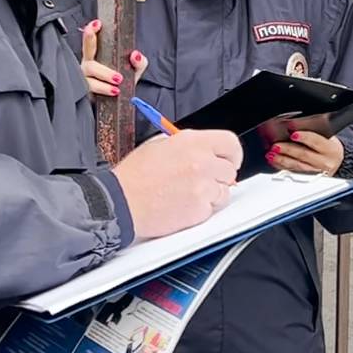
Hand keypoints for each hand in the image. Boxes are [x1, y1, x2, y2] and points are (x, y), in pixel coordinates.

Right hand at [80, 20, 147, 98]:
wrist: (117, 103)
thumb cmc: (121, 82)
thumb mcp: (134, 70)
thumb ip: (139, 61)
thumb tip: (135, 55)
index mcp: (97, 55)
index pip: (92, 39)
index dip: (91, 31)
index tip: (97, 24)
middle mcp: (88, 64)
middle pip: (86, 50)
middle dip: (90, 41)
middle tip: (98, 35)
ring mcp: (85, 77)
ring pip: (90, 71)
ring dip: (104, 74)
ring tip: (118, 78)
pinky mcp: (86, 92)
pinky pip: (91, 88)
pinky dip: (103, 88)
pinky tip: (113, 90)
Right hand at [113, 129, 242, 239]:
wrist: (120, 202)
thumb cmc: (133, 176)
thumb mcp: (159, 145)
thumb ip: (187, 146)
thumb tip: (204, 151)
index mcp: (192, 142)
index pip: (230, 143)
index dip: (232, 154)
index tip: (228, 161)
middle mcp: (201, 162)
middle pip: (230, 170)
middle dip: (219, 177)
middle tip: (203, 181)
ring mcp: (202, 187)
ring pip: (224, 192)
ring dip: (211, 195)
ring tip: (187, 195)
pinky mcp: (200, 209)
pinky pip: (213, 210)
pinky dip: (202, 210)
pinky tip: (182, 205)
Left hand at [268, 131, 343, 175]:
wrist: (335, 161)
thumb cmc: (328, 146)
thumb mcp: (327, 137)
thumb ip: (314, 132)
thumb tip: (293, 125)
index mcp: (330, 149)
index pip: (317, 141)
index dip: (305, 137)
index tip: (293, 134)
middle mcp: (324, 162)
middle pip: (304, 155)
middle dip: (288, 150)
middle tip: (276, 146)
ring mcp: (315, 172)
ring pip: (297, 166)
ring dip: (282, 160)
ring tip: (271, 154)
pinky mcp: (307, 177)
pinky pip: (293, 172)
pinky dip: (282, 166)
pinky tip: (274, 161)